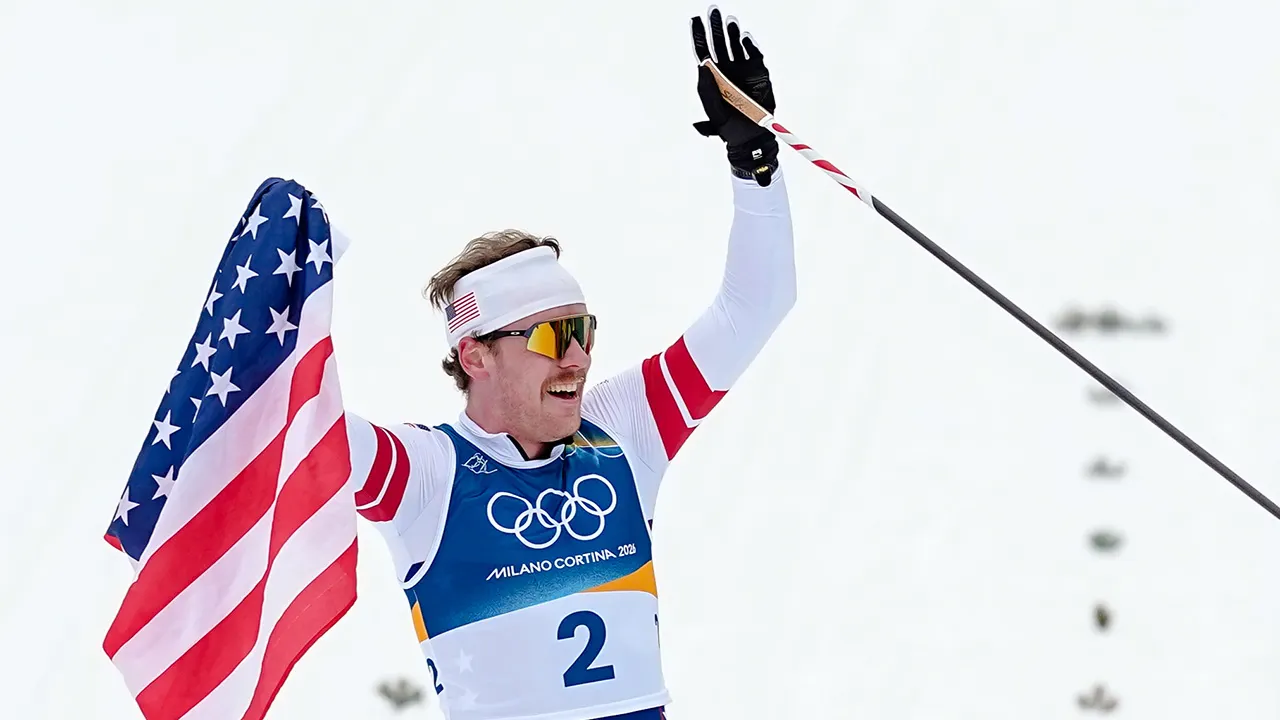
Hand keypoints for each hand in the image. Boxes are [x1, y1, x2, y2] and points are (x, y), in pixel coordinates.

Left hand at [690, 6, 778, 184]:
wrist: (750, 138)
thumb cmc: (728, 127)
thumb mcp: (712, 111)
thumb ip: (706, 91)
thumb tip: (701, 66)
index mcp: (712, 77)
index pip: (703, 51)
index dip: (698, 35)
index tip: (695, 19)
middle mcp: (727, 70)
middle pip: (719, 43)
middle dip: (715, 27)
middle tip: (713, 11)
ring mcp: (744, 70)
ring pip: (736, 46)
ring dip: (732, 33)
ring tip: (729, 21)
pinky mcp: (759, 74)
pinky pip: (754, 56)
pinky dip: (749, 46)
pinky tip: (743, 38)